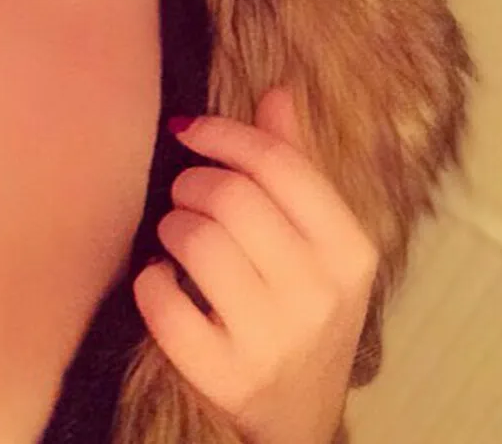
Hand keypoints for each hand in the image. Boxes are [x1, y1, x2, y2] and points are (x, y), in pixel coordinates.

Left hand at [131, 90, 377, 443]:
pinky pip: (164, 304)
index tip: (189, 129)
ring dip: (171, 227)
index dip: (223, 134)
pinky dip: (150, 281)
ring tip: (176, 237)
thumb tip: (276, 91)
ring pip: (196, 242)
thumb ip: (296, 165)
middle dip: (192, 183)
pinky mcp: (227, 377)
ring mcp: (275, 340)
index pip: (279, 163)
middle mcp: (321, 295)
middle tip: (185, 194)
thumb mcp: (319, 241)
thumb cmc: (303, 308)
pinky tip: (161, 280)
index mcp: (350, 249)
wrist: (300, 417)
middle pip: (231, 196)